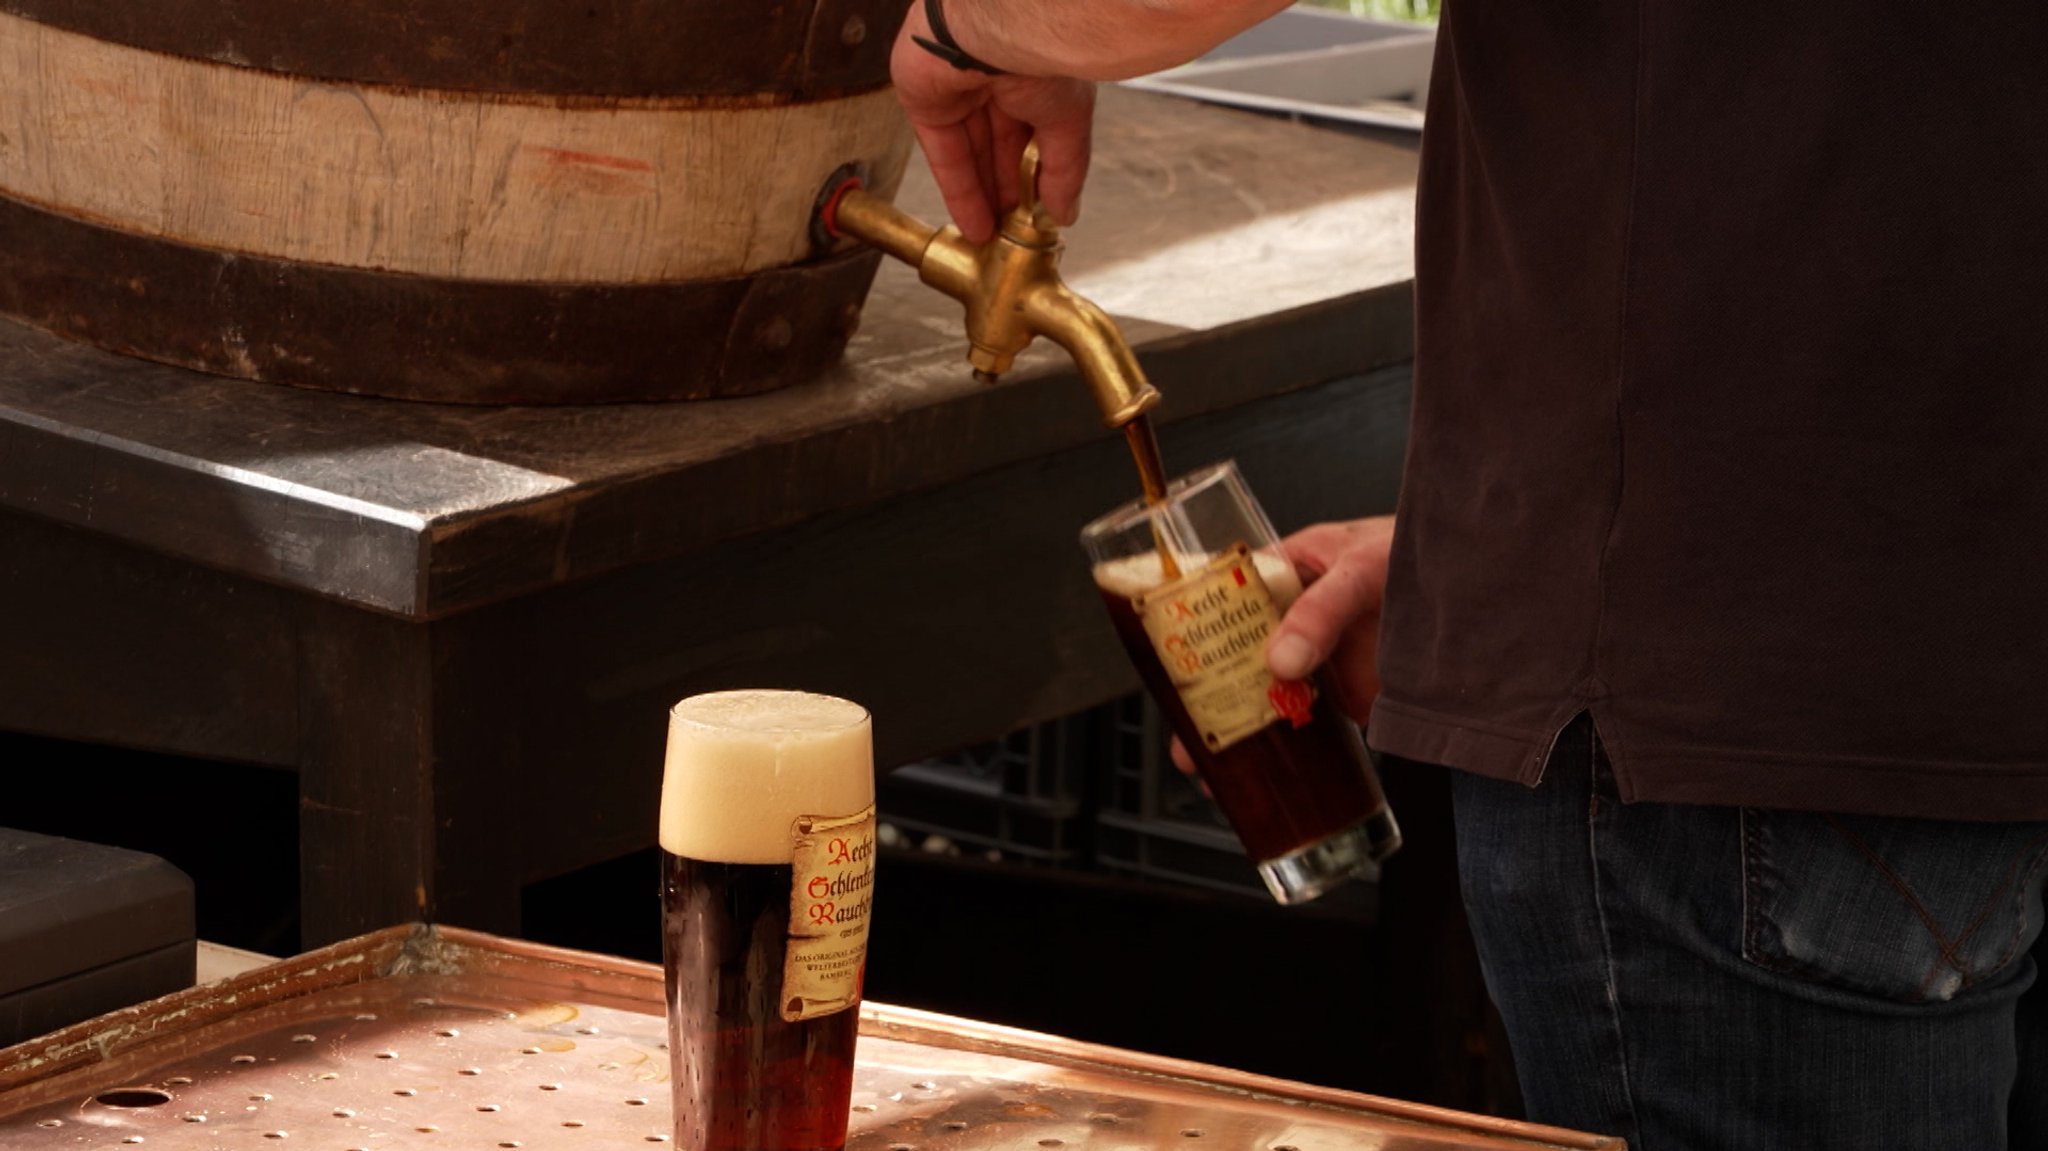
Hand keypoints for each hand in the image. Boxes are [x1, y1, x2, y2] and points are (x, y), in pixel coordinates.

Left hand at [890, 7, 1095, 243]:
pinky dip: (959, 191)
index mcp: (1034, 73)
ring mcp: (958, 87)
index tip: (1041, 213)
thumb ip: (1065, 170)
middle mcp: (996, 77)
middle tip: (1015, 231)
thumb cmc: (1042, 50)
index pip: (1034, 134)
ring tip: (995, 239)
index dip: (1036, 176)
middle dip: (1008, 192)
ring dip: (984, 199)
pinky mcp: (925, 98)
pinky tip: (974, 224)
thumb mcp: (1069, 120)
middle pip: (998, 147)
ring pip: (971, 154)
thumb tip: (1065, 213)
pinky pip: (943, 153)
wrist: (1000, 23)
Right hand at [1169, 516, 1395, 775]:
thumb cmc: (1419, 550)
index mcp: (1285, 572)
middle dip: (1204, 701)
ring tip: (1209, 770)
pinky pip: (1308, 723)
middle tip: (1187, 738)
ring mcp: (1318, 660)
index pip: (1223, 602)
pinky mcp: (1346, 694)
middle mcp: (1294, 619)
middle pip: (1234, 661)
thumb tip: (1283, 659)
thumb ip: (1322, 611)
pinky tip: (1263, 775)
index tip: (1173, 669)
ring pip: (1265, 697)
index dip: (1192, 635)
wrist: (1483, 586)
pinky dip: (1285, 751)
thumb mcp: (1363, 568)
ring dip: (1237, 732)